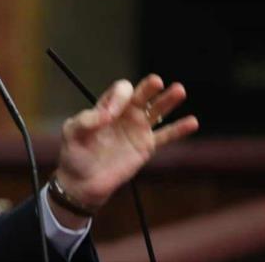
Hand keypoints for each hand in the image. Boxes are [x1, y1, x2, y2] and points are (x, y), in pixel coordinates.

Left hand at [50, 74, 198, 226]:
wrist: (82, 182)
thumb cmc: (74, 154)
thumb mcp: (72, 133)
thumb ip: (86, 120)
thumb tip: (106, 114)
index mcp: (107, 107)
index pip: (120, 92)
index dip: (118, 98)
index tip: (110, 115)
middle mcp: (125, 114)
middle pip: (141, 95)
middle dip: (148, 87)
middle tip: (156, 81)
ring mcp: (137, 129)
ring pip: (156, 111)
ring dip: (168, 100)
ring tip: (179, 90)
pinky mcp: (146, 147)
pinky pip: (165, 136)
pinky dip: (179, 130)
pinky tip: (192, 122)